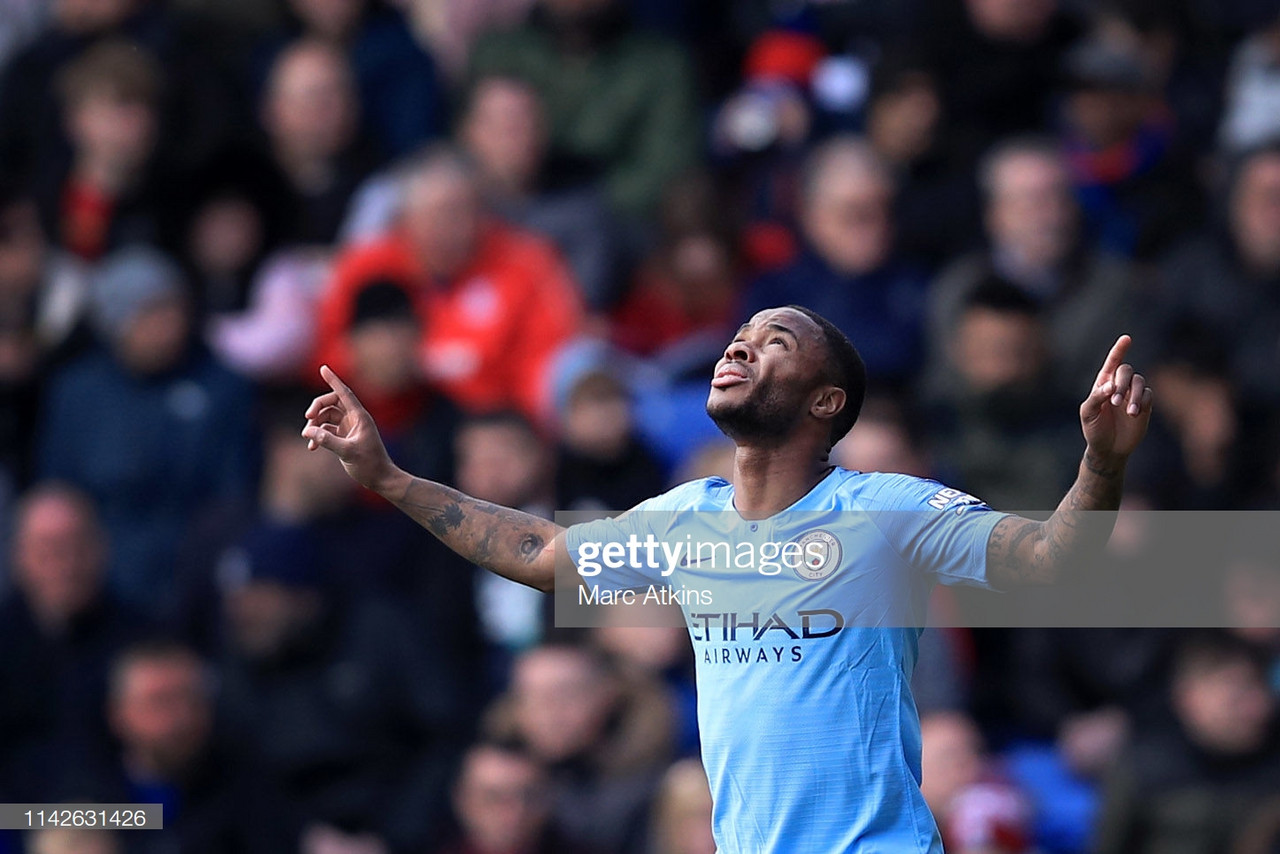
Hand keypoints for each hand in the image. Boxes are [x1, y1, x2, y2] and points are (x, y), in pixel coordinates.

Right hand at [302, 365, 399, 493]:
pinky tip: (311, 447)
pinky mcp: (344, 437)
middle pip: (331, 403)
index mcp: (359, 416)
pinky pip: (326, 430)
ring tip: (307, 438)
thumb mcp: (348, 452)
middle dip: (317, 408)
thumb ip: (327, 441)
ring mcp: (349, 427)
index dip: (333, 380)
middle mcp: (354, 419)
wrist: (380, 479)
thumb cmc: (369, 465)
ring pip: (327, 417)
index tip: (323, 368)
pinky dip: (317, 435)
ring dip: (315, 424)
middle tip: (308, 418)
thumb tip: (308, 431)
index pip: (344, 393)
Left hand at [1080, 335, 1152, 463]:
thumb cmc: (1094, 429)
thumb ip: (1097, 397)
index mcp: (1103, 384)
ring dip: (1133, 395)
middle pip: (1126, 371)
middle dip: (1122, 384)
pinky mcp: (1144, 405)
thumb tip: (1110, 385)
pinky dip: (1142, 401)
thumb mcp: (1088, 413)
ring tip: (1129, 412)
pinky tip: (1135, 414)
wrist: (1108, 449)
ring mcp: (1132, 395)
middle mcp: (1119, 386)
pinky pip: (1148, 394)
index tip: (1127, 338)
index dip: (1119, 350)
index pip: (1112, 363)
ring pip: (1139, 381)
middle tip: (1115, 402)